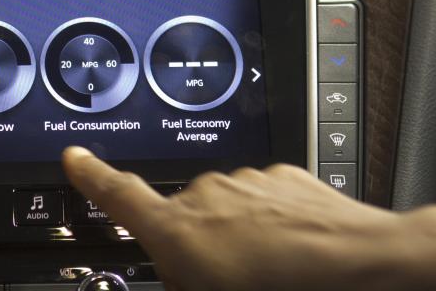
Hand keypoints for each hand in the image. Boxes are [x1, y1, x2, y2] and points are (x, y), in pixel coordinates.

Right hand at [63, 147, 435, 290]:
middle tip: (226, 281)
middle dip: (196, 245)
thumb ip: (181, 279)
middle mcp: (202, 196)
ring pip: (224, 210)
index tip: (73, 157)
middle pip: (180, 218)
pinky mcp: (278, 176)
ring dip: (236, 235)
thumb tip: (178, 275)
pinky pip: (259, 199)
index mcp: (176, 229)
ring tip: (269, 270)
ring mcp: (242, 183)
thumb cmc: (285, 287)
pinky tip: (292, 249)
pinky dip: (267, 221)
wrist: (362, 263)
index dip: (89, 176)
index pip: (116, 195)